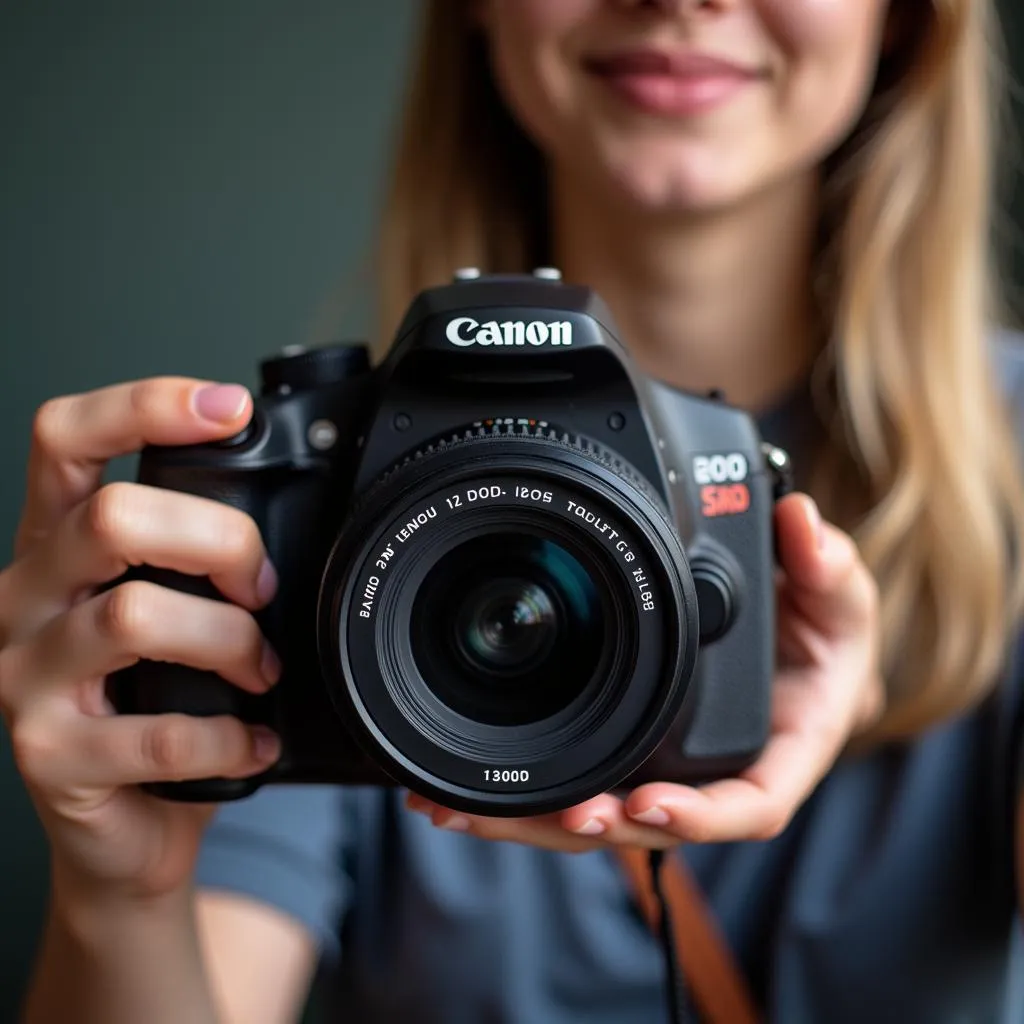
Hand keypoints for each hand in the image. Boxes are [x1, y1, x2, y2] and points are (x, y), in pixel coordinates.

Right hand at [0, 378, 282, 901]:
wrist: (124, 825)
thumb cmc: (156, 701)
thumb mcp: (168, 611)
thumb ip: (197, 560)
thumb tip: (296, 511)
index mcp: (56, 547)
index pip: (65, 439)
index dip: (143, 406)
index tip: (230, 408)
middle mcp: (24, 599)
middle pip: (110, 517)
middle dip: (218, 539)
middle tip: (260, 585)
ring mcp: (25, 679)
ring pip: (133, 615)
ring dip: (230, 641)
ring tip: (264, 670)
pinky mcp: (49, 756)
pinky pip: (160, 730)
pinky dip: (231, 736)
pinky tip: (254, 742)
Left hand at [404, 492, 882, 851]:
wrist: (798, 638)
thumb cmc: (824, 629)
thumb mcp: (839, 592)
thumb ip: (828, 563)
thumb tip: (801, 522)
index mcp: (780, 751)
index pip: (746, 805)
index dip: (697, 817)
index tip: (644, 804)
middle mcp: (717, 773)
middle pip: (649, 825)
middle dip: (584, 827)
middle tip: (518, 811)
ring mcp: (668, 766)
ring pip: (602, 811)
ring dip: (534, 819)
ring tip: (462, 809)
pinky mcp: (630, 748)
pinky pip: (583, 774)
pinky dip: (530, 786)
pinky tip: (469, 785)